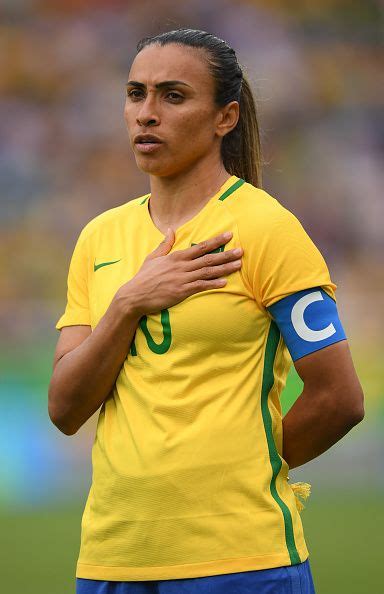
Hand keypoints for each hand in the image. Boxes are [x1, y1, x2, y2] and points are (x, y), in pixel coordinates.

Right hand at [114, 228, 242, 315]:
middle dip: (226, 253)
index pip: (200, 246)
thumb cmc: (144, 277)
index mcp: (176, 256)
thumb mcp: (153, 257)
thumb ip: (165, 244)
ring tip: (238, 265)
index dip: (216, 240)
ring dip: (224, 268)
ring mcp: (182, 278)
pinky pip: (201, 286)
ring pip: (208, 271)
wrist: (134, 295)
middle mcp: (182, 266)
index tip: (229, 235)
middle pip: (208, 258)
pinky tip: (224, 282)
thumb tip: (171, 229)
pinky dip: (213, 284)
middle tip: (241, 251)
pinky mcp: (182, 291)